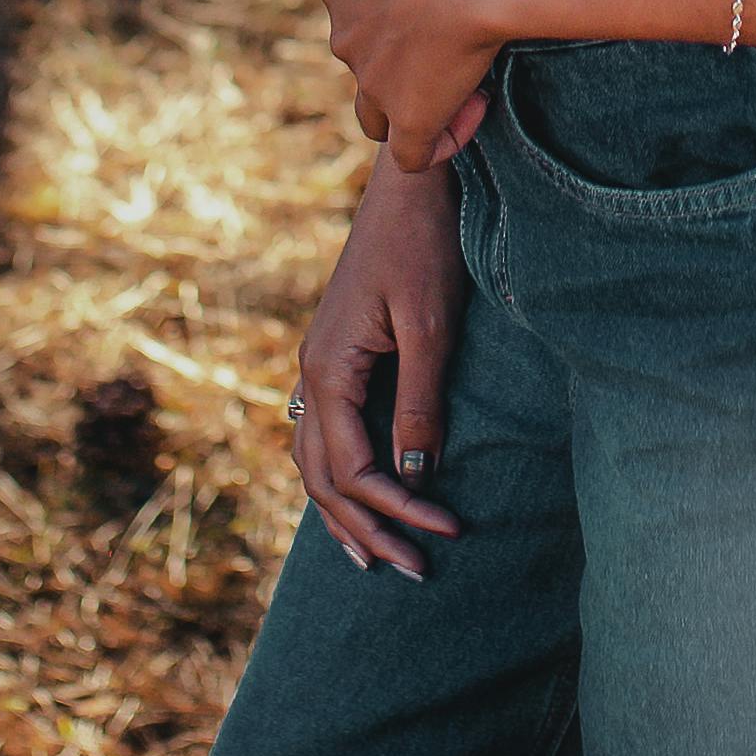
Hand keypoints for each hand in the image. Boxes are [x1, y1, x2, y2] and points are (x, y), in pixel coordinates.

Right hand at [294, 162, 466, 579]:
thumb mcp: (431, 328)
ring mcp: (319, 366)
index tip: (445, 532)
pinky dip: (339, 476)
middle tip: (413, 571)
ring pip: (315, 460)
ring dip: (345, 512)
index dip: (395, 509)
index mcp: (327, 372)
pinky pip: (324, 434)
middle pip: (324, 477)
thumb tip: (412, 480)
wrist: (412, 184)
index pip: (352, 469)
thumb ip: (419, 406)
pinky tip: (361, 495)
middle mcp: (311, 375)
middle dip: (366, 528)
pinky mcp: (336, 357)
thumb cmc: (425, 247)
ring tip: (375, 557)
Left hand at [319, 0, 549, 170]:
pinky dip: (444, 139)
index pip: (359, 15)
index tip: (452, 0)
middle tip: (465, 38)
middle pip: (366, 66)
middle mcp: (344, 34)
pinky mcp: (408, 115)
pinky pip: (413, 154)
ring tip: (471, 79)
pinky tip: (479, 106)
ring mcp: (371, 79)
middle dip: (410, 62)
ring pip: (378, 117)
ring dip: (420, 105)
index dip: (402, 19)